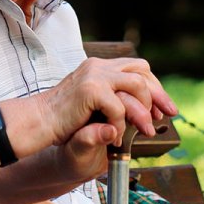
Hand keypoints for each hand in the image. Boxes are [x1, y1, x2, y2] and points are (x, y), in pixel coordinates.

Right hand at [42, 58, 176, 146]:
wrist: (38, 125)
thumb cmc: (64, 122)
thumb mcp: (95, 110)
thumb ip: (116, 104)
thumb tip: (147, 109)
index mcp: (98, 68)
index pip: (136, 68)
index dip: (154, 87)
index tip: (163, 109)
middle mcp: (97, 66)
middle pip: (141, 71)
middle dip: (158, 94)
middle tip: (166, 117)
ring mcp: (94, 75)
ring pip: (137, 85)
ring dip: (143, 110)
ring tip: (144, 130)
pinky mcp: (90, 89)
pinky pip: (119, 107)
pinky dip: (121, 125)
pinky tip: (115, 137)